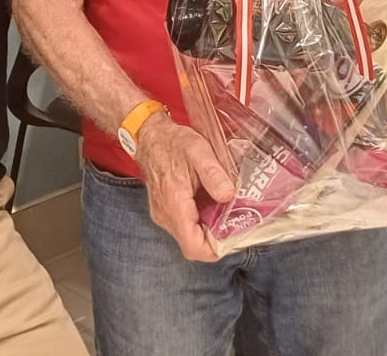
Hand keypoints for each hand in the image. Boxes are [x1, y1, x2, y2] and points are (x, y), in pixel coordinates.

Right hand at [134, 114, 232, 261]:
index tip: (233, 239)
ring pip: (189, 237)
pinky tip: (211, 205)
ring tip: (226, 214)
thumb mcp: (198, 151)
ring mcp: (163, 215)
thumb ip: (214, 174)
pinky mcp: (164, 211)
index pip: (193, 246)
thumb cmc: (173, 143)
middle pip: (193, 245)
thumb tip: (229, 195)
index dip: (214, 250)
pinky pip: (184, 227)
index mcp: (174, 205)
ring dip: (208, 231)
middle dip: (216, 240)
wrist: (150, 136)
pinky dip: (200, 222)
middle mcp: (165, 215)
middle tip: (235, 224)